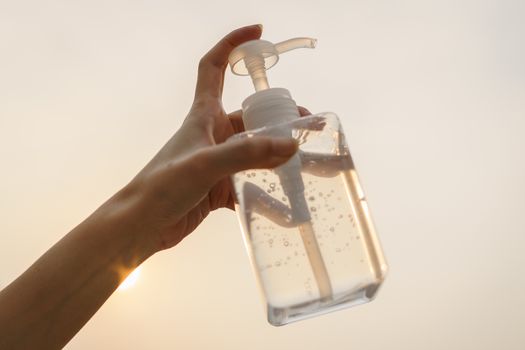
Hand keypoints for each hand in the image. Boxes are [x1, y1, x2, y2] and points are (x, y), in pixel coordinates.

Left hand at [120, 25, 301, 252]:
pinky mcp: (219, 188)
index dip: (233, 44)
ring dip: (279, 160)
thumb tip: (290, 145)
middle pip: (251, 117)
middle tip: (309, 128)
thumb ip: (247, 154)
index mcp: (203, 116)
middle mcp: (212, 135)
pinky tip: (287, 206)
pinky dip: (268, 195)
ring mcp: (217, 163)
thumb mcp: (205, 164)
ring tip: (308, 167)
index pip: (214, 67)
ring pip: (256, 154)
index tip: (258, 32)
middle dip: (280, 120)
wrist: (142, 226)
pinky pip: (251, 186)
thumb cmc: (162, 187)